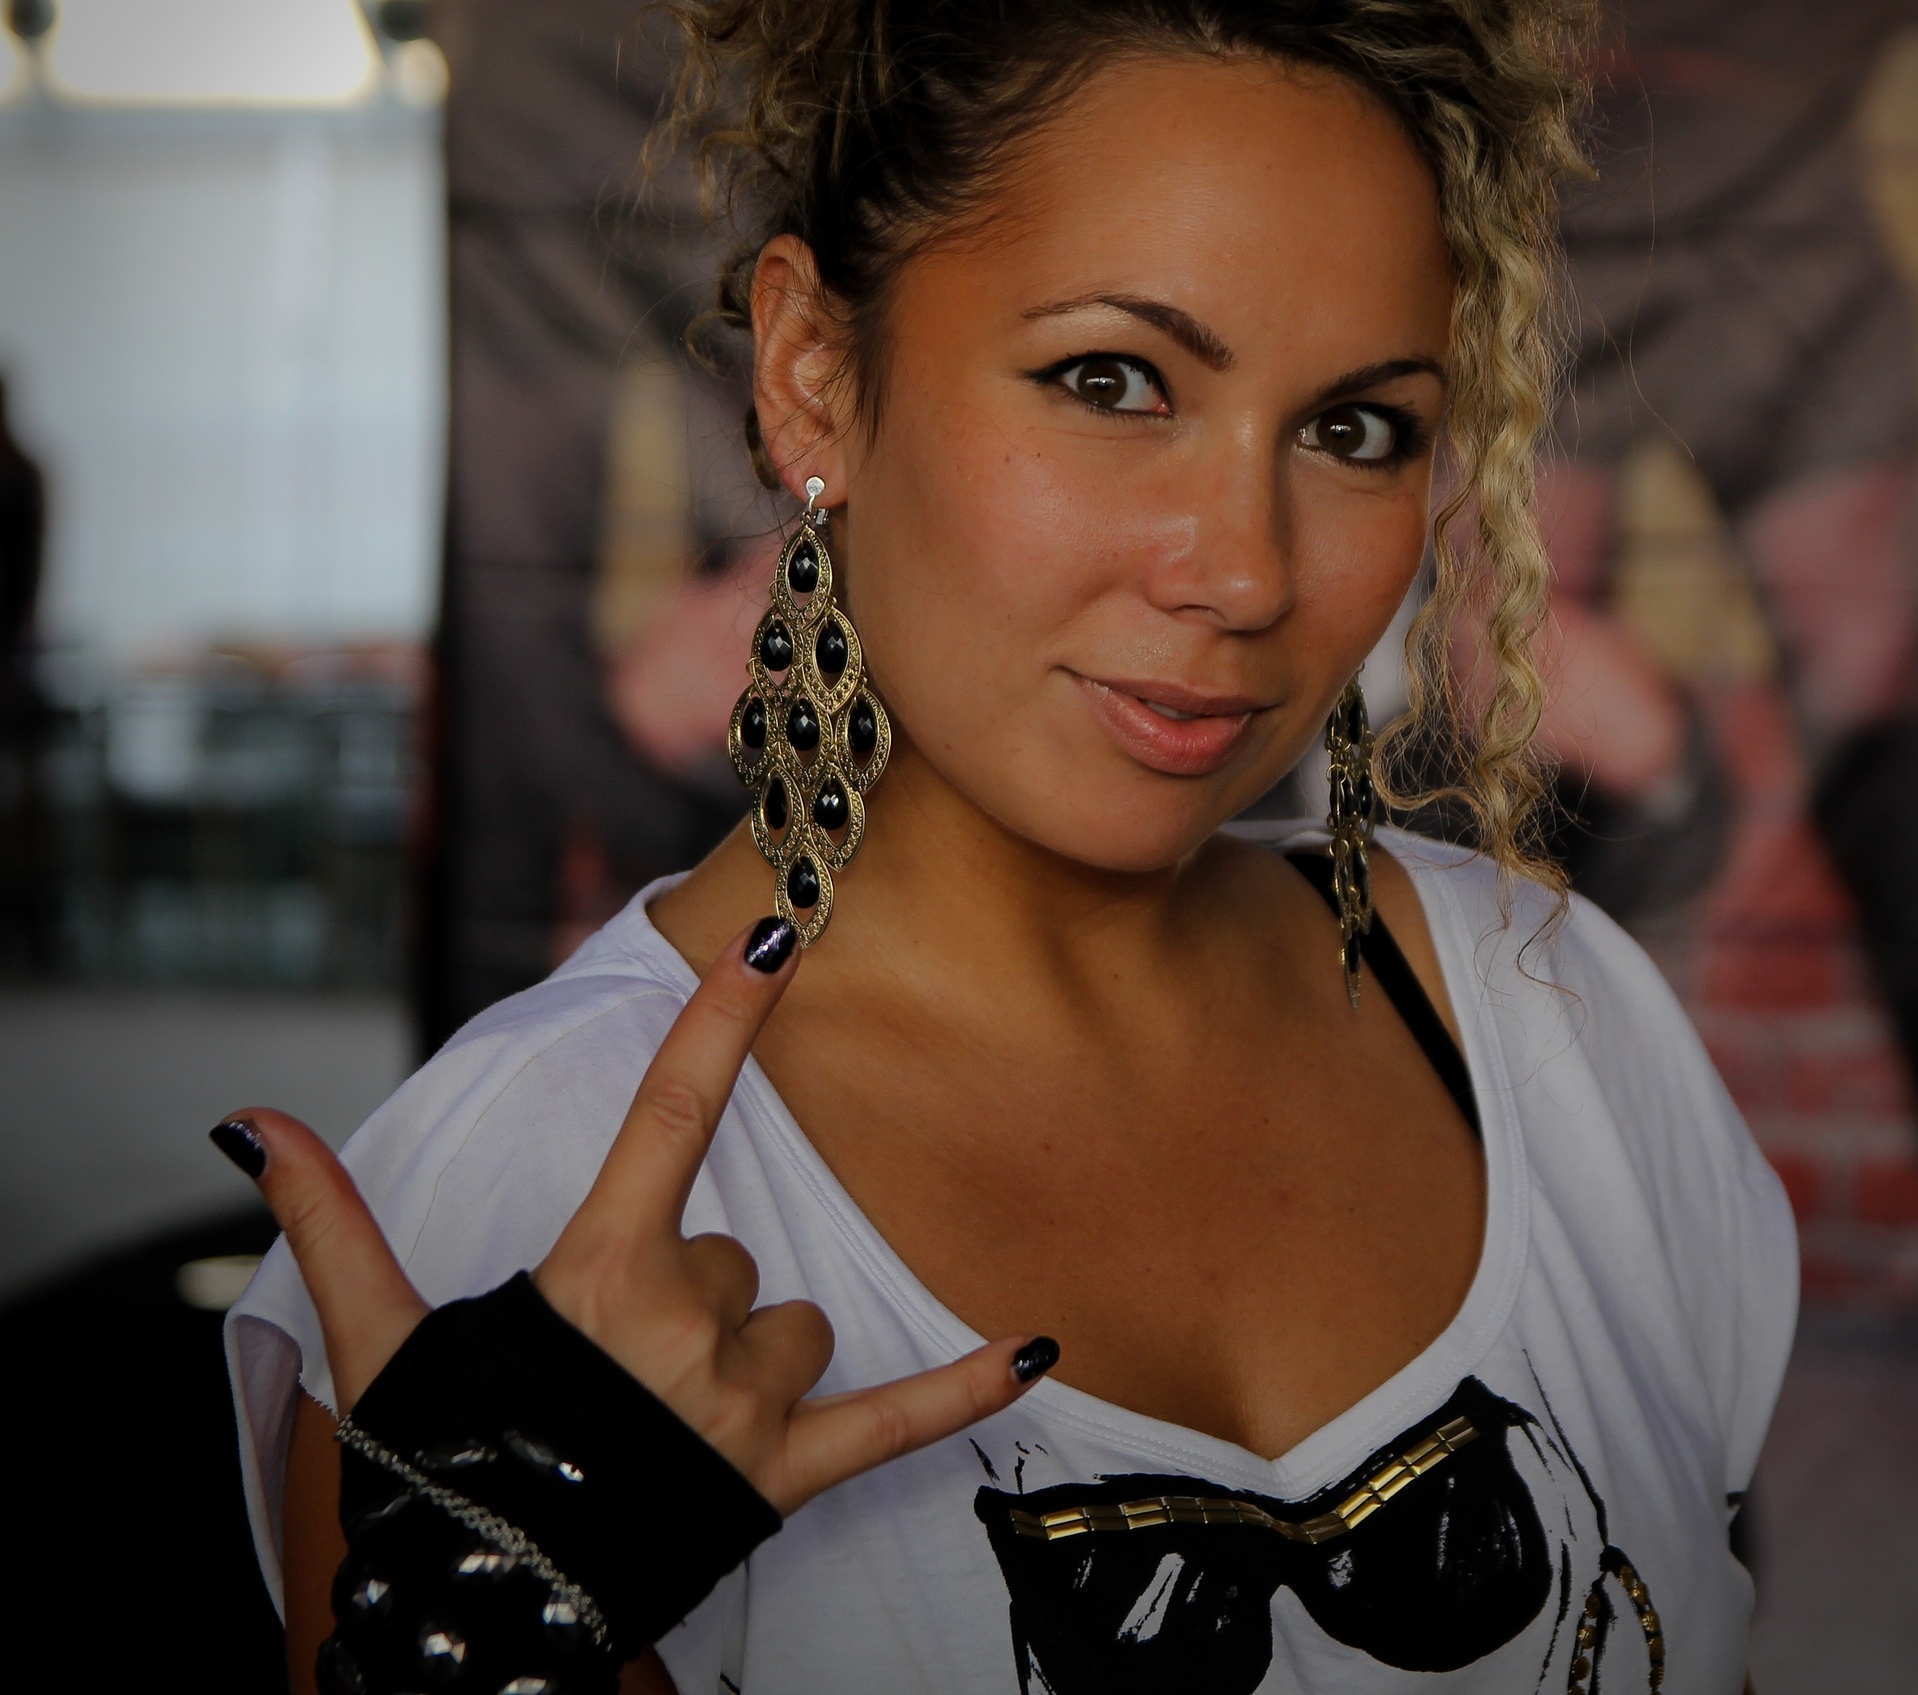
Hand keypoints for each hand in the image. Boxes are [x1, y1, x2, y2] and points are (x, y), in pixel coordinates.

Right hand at [214, 915, 1057, 1514]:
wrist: (480, 1613)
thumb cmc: (442, 1467)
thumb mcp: (381, 1343)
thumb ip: (332, 1223)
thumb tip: (250, 1126)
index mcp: (596, 1274)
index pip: (672, 1113)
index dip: (724, 1018)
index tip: (781, 935)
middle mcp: (682, 1325)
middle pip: (734, 1255)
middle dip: (689, 1298)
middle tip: (620, 1369)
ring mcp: (742, 1404)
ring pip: (797, 1326)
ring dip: (752, 1359)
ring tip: (677, 1417)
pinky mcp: (787, 1475)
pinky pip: (897, 1422)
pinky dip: (963, 1390)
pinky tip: (1036, 1349)